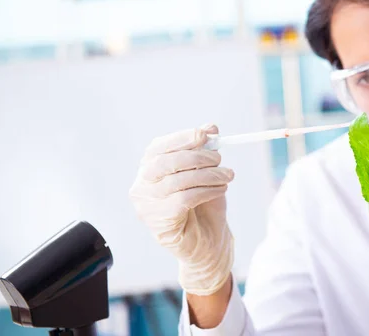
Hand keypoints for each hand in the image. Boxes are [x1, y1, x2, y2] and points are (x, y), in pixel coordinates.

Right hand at [129, 124, 234, 295]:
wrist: (208, 241)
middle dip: (197, 157)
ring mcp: (146, 206)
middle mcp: (141, 186)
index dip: (182, 139)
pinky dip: (207, 191)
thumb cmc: (204, 204)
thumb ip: (205, 150)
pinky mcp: (159, 223)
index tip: (206, 135)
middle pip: (165, 163)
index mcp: (148, 169)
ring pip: (177, 181)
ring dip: (208, 175)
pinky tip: (221, 190)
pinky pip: (184, 200)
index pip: (158, 147)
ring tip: (227, 175)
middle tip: (220, 159)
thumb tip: (210, 127)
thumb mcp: (206, 172)